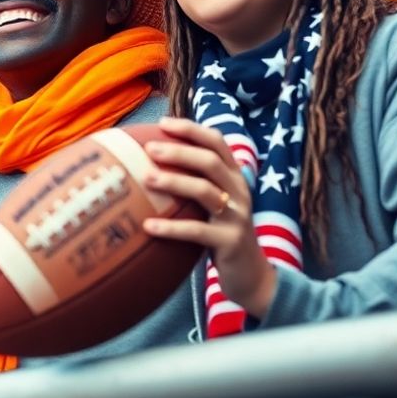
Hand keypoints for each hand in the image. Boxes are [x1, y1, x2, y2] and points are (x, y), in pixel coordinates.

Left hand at [141, 117, 274, 316]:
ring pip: (205, 191)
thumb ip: (193, 183)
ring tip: (146, 178)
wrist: (251, 274)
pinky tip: (148, 226)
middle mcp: (239, 191)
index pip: (217, 143)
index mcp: (234, 177)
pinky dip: (171, 228)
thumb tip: (145, 164)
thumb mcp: (212, 204)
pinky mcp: (231, 242)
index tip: (162, 123)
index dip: (192, 129)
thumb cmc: (221, 233)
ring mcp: (237, 216)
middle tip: (150, 148)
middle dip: (180, 151)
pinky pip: (197, 232)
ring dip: (174, 181)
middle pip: (211, 161)